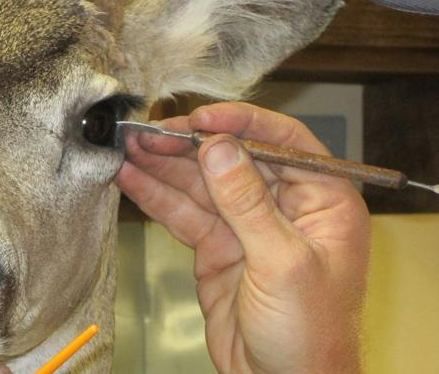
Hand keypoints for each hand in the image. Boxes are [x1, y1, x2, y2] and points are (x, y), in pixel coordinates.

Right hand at [115, 102, 369, 373]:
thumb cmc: (310, 332)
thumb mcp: (283, 262)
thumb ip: (247, 203)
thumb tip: (219, 148)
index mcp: (322, 199)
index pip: (281, 142)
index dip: (239, 123)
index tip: (199, 118)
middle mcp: (284, 205)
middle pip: (231, 158)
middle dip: (188, 145)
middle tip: (148, 132)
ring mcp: (246, 226)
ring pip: (201, 184)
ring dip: (165, 166)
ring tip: (129, 147)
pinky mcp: (216, 248)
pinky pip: (184, 214)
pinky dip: (157, 197)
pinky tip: (131, 179)